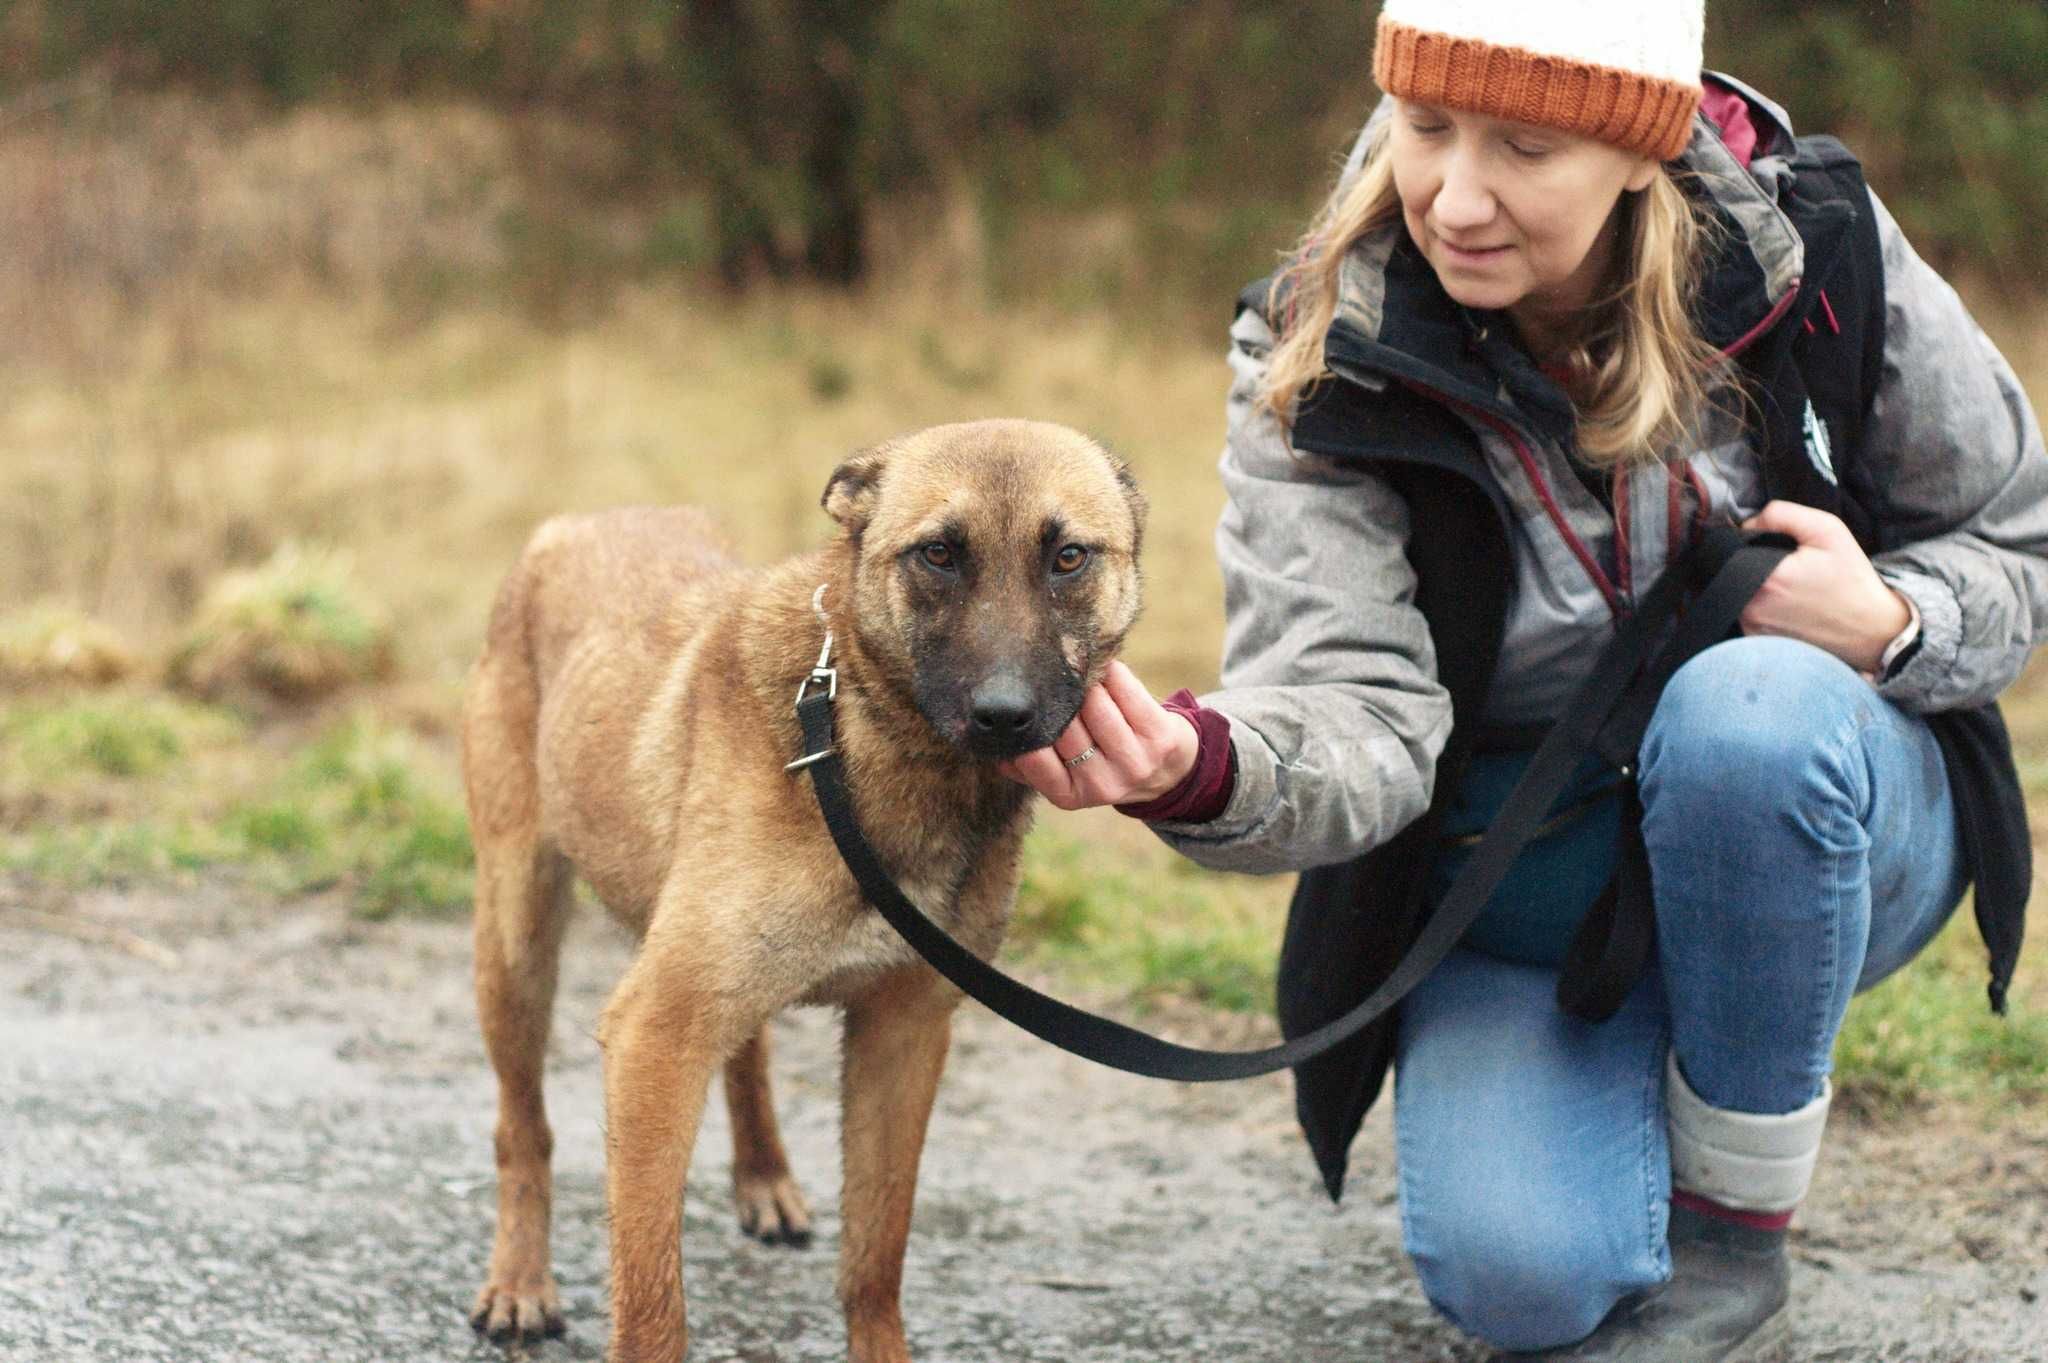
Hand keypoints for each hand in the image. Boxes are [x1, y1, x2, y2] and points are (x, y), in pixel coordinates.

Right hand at [996, 661, 1198, 810]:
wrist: (1167, 771)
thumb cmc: (1100, 761)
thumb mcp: (1063, 776)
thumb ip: (1025, 763)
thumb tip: (983, 740)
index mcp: (1068, 797)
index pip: (1034, 759)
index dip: (1027, 727)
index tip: (1022, 701)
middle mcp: (1101, 785)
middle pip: (1065, 726)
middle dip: (1056, 697)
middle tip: (1047, 673)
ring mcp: (1134, 762)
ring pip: (1093, 703)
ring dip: (1083, 681)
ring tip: (1076, 670)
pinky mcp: (1159, 736)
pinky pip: (1124, 688)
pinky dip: (1110, 672)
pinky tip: (1104, 668)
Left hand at [1739, 501, 1910, 672]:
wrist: (1872, 630)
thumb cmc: (1852, 579)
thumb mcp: (1827, 531)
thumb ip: (1782, 515)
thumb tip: (1747, 522)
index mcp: (1766, 577)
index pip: (1733, 544)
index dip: (1751, 537)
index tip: (1775, 542)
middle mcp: (1750, 606)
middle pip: (1731, 568)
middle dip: (1752, 560)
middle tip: (1786, 565)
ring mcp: (1750, 627)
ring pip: (1735, 589)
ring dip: (1753, 582)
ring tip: (1789, 585)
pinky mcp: (1755, 640)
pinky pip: (1743, 610)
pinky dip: (1758, 603)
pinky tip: (1786, 603)